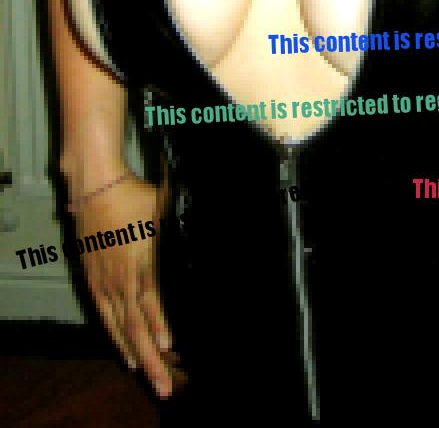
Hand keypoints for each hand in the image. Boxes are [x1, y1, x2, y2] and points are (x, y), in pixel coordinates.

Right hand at [71, 175, 177, 398]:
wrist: (96, 187)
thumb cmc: (134, 196)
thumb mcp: (166, 211)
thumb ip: (182, 231)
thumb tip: (209, 241)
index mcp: (140, 262)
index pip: (151, 302)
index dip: (160, 325)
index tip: (171, 346)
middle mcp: (121, 279)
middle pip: (136, 326)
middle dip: (152, 359)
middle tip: (164, 386)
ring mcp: (105, 283)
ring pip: (121, 328)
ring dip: (136, 354)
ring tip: (150, 378)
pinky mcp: (94, 281)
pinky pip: (105, 317)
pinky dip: (116, 338)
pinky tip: (127, 354)